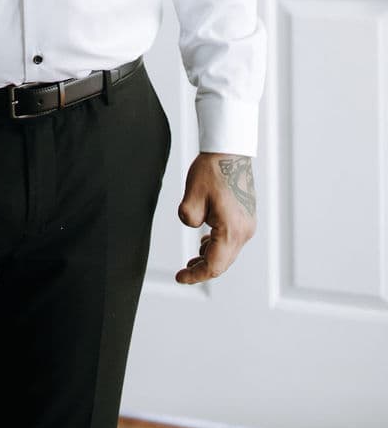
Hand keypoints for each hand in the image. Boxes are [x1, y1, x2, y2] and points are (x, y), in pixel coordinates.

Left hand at [176, 153, 256, 284]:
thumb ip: (189, 217)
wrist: (230, 150)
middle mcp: (245, 231)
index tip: (179, 277)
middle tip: (183, 272)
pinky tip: (205, 242)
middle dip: (202, 269)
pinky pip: (232, 239)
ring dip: (211, 257)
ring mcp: (248, 224)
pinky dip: (218, 245)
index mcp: (231, 229)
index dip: (196, 275)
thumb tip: (194, 228)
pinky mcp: (247, 217)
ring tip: (192, 261)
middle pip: (223, 262)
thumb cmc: (212, 169)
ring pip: (228, 251)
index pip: (214, 265)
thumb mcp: (192, 194)